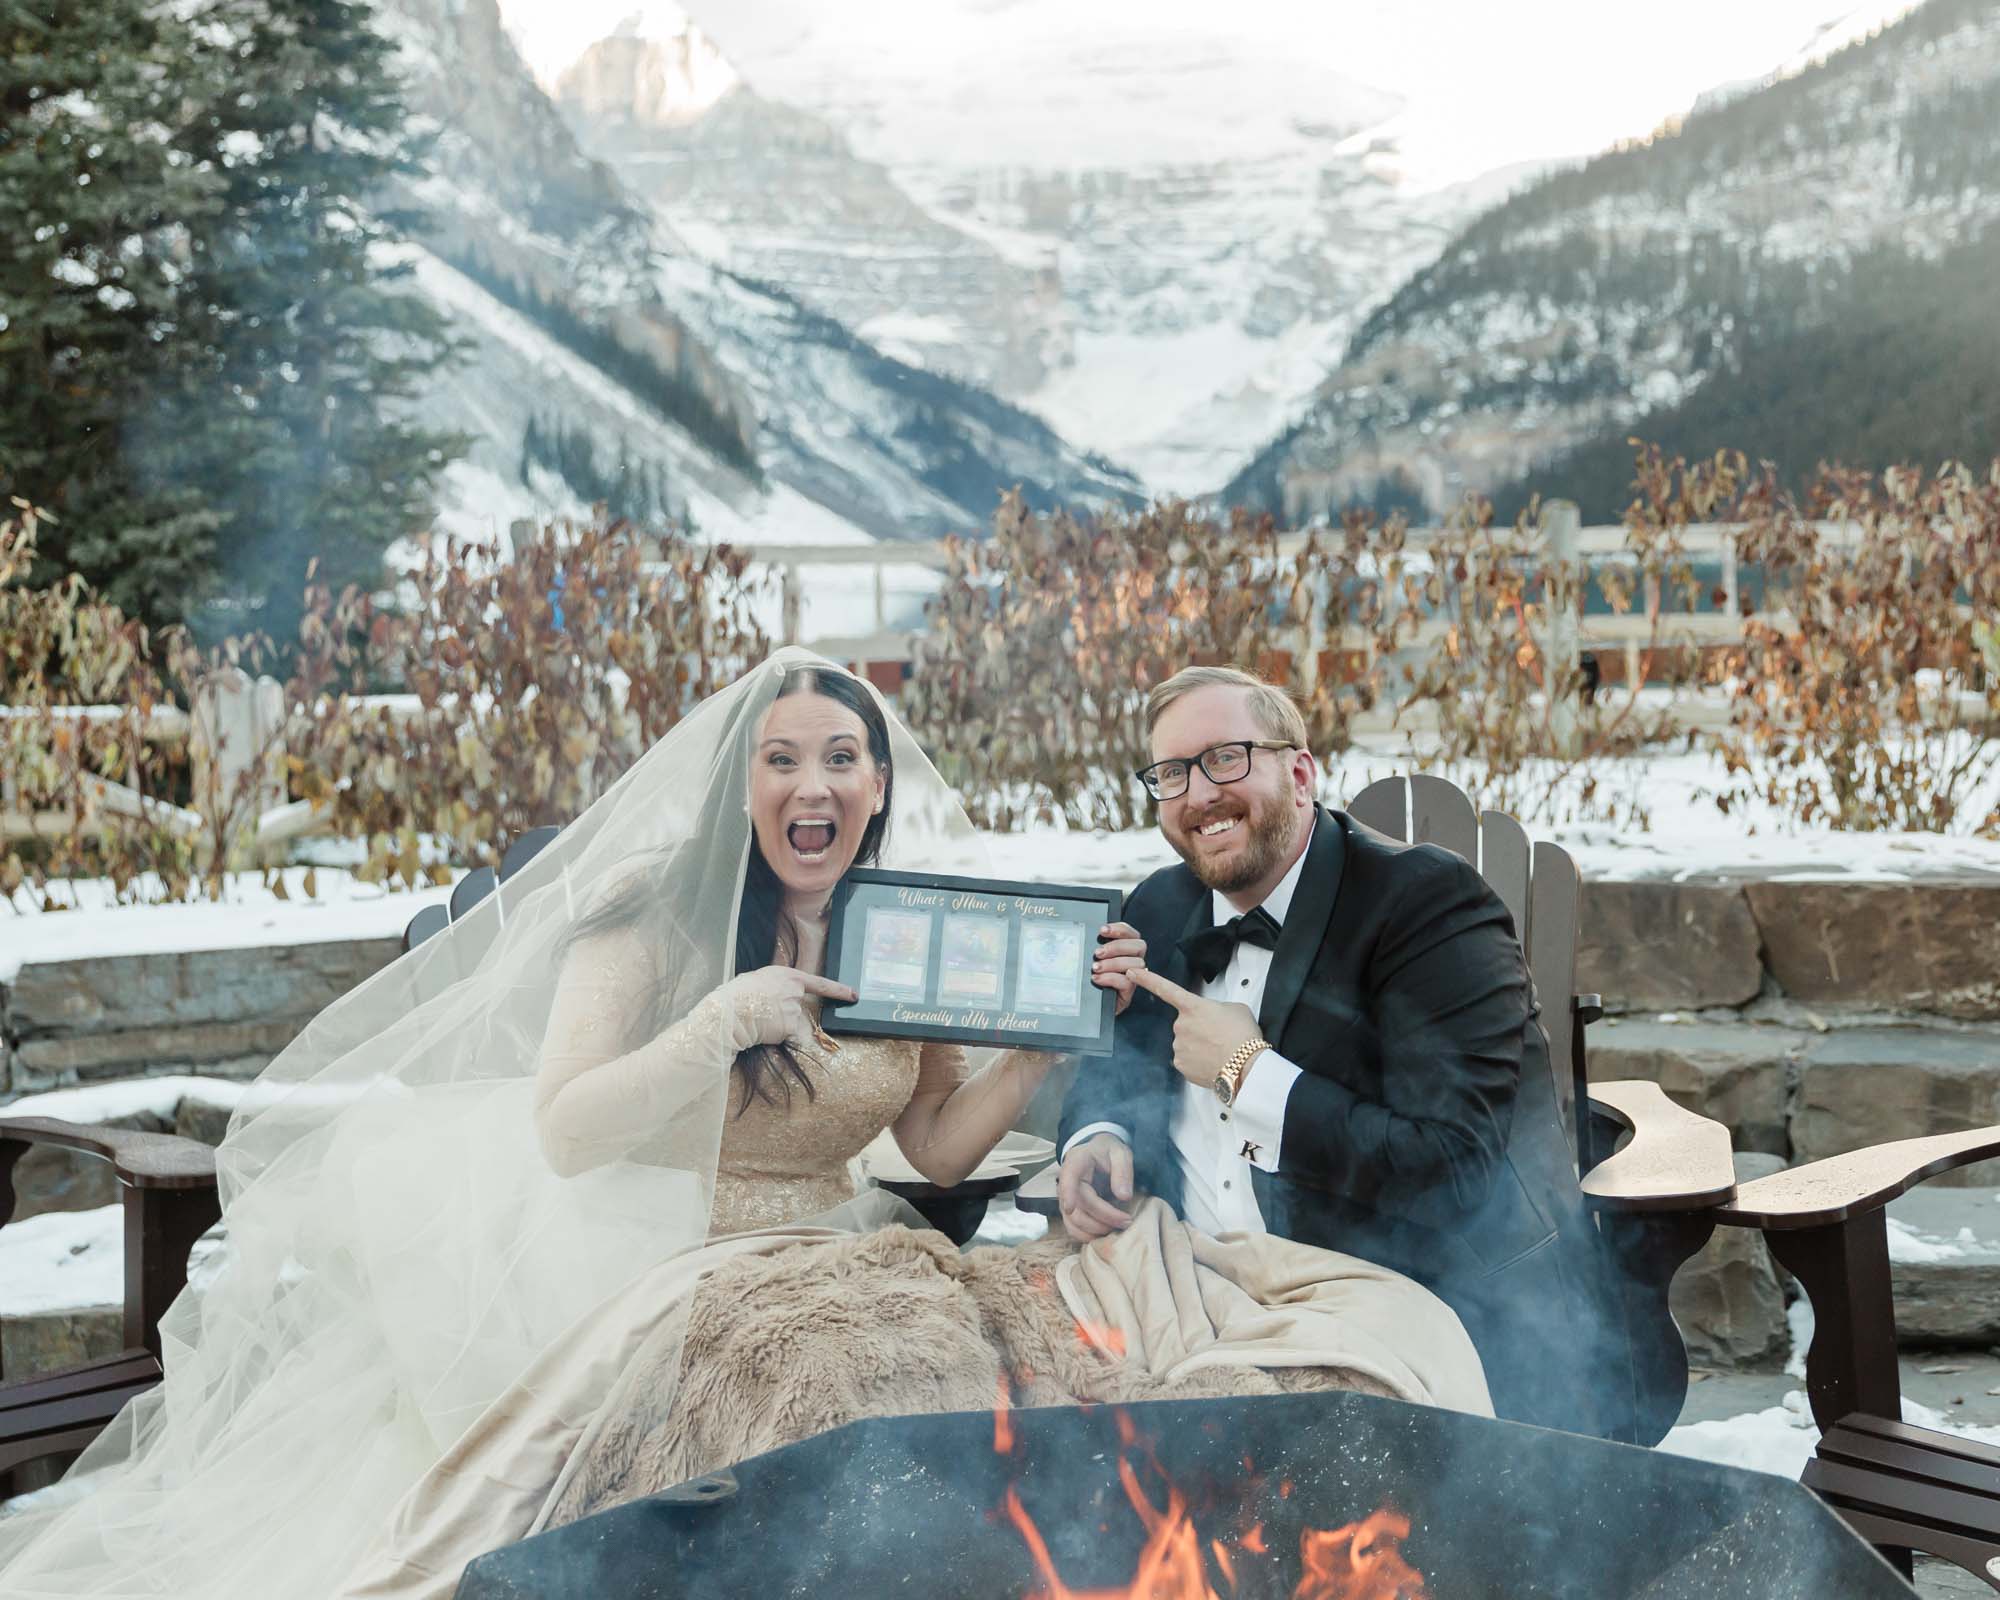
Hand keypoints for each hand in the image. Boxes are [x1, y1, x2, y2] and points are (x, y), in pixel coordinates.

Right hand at [719, 965, 856, 1048]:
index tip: (853, 994)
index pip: (820, 983)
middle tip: (761, 1012)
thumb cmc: (737, 994)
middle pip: (796, 1007)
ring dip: (776, 1025)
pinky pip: (786, 1035)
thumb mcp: (758, 978)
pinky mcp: (790, 1027)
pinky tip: (762, 1030)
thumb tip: (775, 995)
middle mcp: (795, 992)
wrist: (730, 1010)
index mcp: (788, 975)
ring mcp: (794, 1010)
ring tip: (756, 1019)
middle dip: (782, 1013)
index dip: (838, 990)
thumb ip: (774, 985)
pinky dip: (775, 1036)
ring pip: (790, 1023)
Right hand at [1057, 1131, 1135, 1240]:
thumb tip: (1123, 1197)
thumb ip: (1123, 1171)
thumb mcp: (1120, 1153)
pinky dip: (1087, 1236)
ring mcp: (1065, 1197)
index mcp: (1076, 1162)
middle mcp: (1066, 1181)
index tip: (1069, 1208)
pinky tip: (1104, 1235)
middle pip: (1078, 1206)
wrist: (1097, 1152)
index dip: (1067, 1194)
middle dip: (1102, 1218)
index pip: (1068, 1178)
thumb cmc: (1108, 1152)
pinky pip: (1073, 1228)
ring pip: (1073, 1221)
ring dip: (1095, 1230)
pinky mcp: (1069, 1210)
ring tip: (1118, 1228)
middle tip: (1127, 1221)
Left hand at [1090, 920, 1147, 1014]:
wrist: (1087, 1005)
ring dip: (1113, 964)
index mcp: (1126, 950)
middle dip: (1117, 946)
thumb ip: (1094, 946)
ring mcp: (1133, 978)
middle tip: (1098, 953)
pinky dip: (1111, 978)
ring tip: (1095, 968)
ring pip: (1134, 964)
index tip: (1102, 930)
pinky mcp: (1128, 993)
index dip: (1119, 929)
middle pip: (1139, 946)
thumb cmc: (1089, 979)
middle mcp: (1133, 961)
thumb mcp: (1090, 959)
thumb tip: (1088, 935)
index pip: (1131, 933)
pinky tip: (1097, 979)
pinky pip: (1127, 982)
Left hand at [1128, 968, 1263, 1088]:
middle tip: (1220, 1036)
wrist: (1246, 1066)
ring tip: (1220, 1050)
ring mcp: (1178, 1045)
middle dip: (1199, 1029)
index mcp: (1193, 1006)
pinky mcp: (1181, 1065)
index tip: (1132, 972)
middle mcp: (1181, 1025)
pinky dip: (1198, 1062)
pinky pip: (1187, 1060)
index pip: (1165, 988)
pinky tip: (1213, 1062)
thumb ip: (1218, 1008)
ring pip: (1186, 1043)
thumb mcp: (1235, 1009)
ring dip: (1200, 1046)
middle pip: (1186, 1024)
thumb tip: (1214, 1017)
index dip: (1146, 979)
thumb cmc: (1243, 1036)